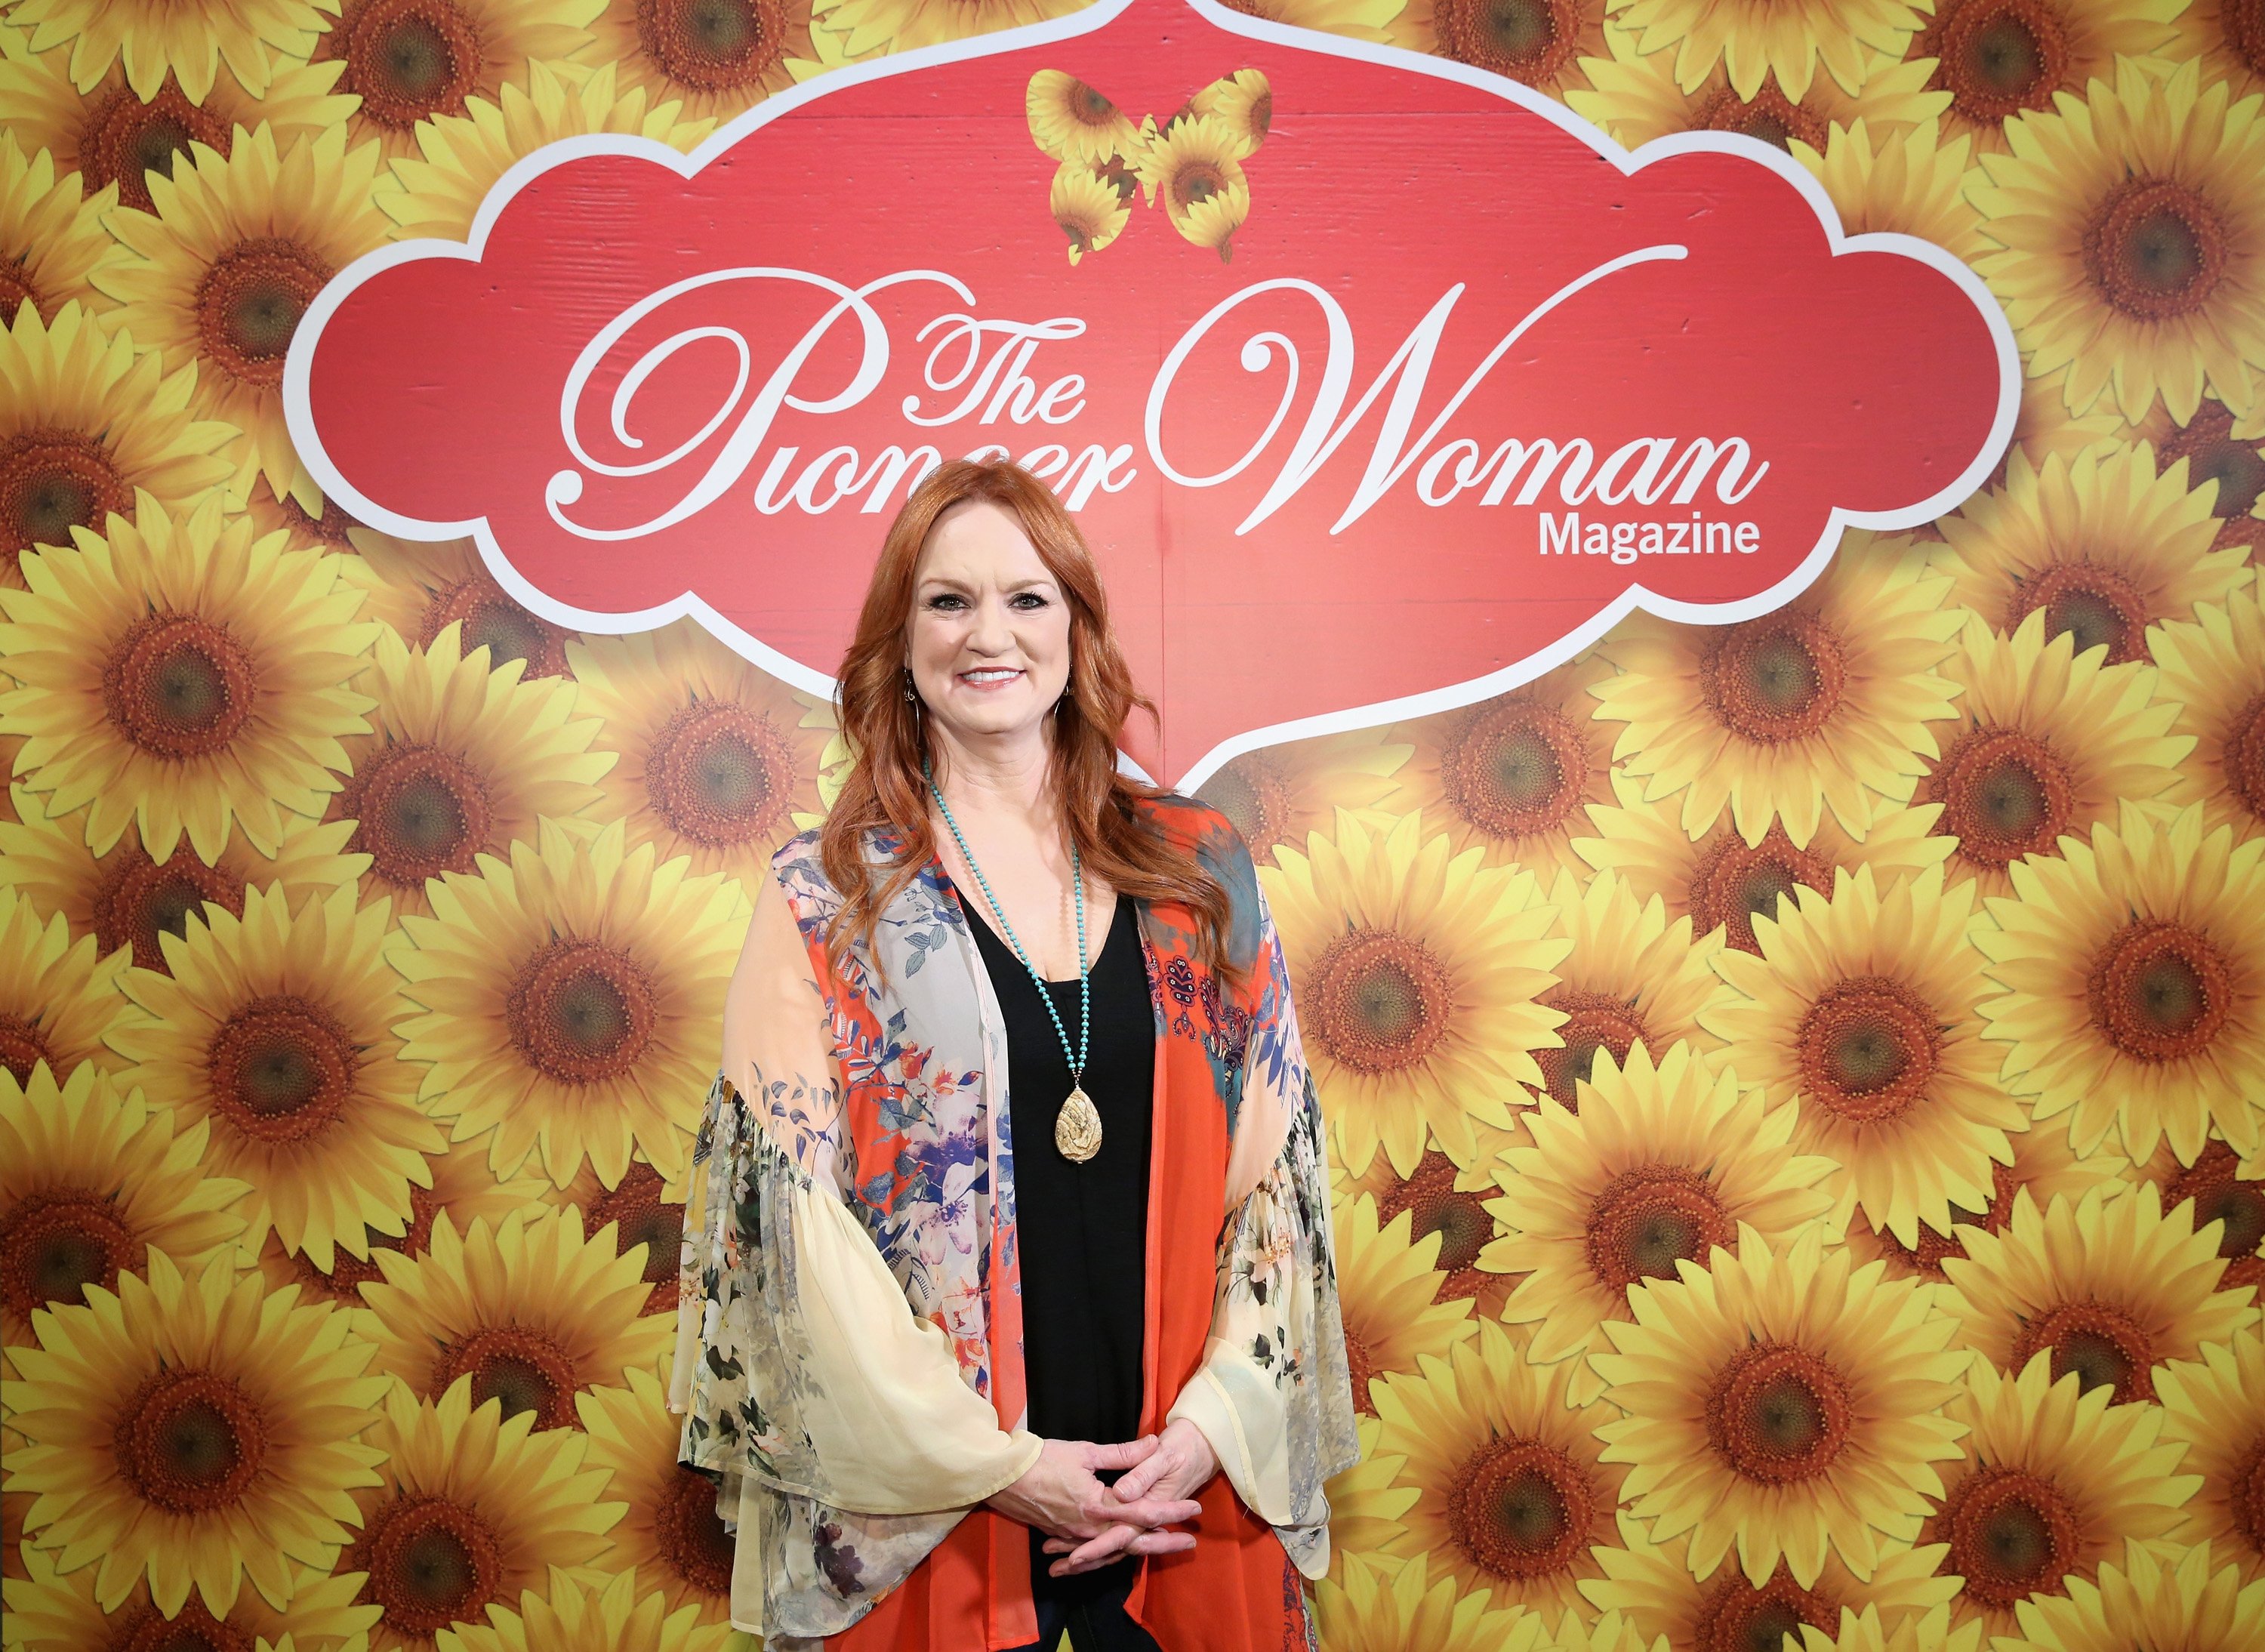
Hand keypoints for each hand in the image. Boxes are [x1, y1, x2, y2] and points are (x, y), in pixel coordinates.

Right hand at [1038, 1419, 1218, 1576]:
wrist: (1003, 1477)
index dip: (1171, 1510)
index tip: (1194, 1508)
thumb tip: (1153, 1443)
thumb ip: (1123, 1453)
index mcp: (1097, 1505)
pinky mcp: (1063, 1537)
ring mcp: (1075, 1537)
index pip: (1143, 1511)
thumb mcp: (1086, 1451)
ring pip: (1115, 1549)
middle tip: (1191, 1543)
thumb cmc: (1043, 1459)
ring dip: (1141, 1548)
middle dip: (1164, 1542)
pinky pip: (1094, 1552)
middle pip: (1134, 1539)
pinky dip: (1113, 1554)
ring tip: (1165, 1546)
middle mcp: (1089, 1528)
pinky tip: (1124, 1551)